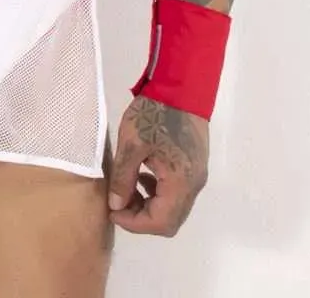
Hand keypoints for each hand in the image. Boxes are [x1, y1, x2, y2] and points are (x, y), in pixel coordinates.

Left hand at [106, 97, 208, 236]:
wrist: (182, 85)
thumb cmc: (154, 112)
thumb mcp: (132, 142)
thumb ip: (123, 177)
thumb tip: (116, 204)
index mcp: (181, 183)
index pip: (160, 222)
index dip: (134, 223)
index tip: (113, 211)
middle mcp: (194, 185)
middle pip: (169, 220)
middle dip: (142, 217)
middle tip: (119, 203)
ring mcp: (197, 176)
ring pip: (174, 207)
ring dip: (150, 205)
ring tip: (127, 189)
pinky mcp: (194, 165)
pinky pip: (177, 192)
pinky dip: (159, 193)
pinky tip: (143, 176)